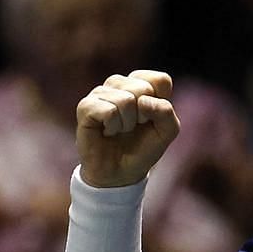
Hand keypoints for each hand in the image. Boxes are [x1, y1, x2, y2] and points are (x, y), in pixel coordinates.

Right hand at [75, 70, 179, 186]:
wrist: (120, 171)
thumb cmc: (143, 148)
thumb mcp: (167, 132)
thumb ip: (166, 113)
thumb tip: (142, 101)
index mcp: (142, 85)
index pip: (160, 80)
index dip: (160, 104)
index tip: (152, 119)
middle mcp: (120, 85)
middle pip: (143, 88)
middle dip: (143, 116)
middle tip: (134, 127)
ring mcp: (101, 93)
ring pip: (125, 99)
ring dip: (127, 123)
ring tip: (120, 130)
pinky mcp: (86, 106)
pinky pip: (108, 110)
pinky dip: (113, 127)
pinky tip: (107, 132)